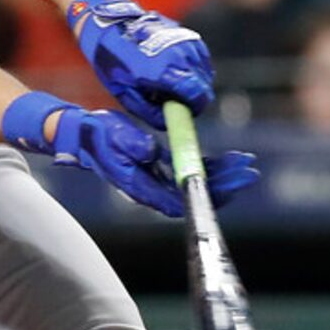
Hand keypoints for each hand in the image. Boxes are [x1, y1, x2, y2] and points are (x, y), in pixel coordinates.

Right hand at [2, 90, 257, 217]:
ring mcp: (158, 179)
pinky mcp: (160, 169)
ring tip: (245, 164)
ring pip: (197, 183)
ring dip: (222, 175)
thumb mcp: (109, 134)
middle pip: (196, 192)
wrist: (79, 136)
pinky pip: (190, 171)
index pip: (184, 195)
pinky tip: (226, 160)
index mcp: (143, 184)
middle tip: (250, 169)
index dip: (212, 189)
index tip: (235, 179)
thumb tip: (149, 150)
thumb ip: (129, 143)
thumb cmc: (94, 135)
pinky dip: (209, 166)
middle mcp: (153, 187)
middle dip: (226, 182)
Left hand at [67, 0, 214, 126]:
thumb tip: (168, 123)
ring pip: (204, 72)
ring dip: (193, 82)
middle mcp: (181, 54)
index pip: (197, 95)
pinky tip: (174, 70)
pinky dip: (193, 68)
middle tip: (173, 101)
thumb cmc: (112, 59)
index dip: (194, 109)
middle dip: (193, 98)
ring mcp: (186, 42)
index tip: (184, 114)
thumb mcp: (124, 92)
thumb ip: (149, 111)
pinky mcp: (188, 35)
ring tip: (169, 83)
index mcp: (164, 70)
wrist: (110, 24)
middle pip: (203, 86)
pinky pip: (200, 59)